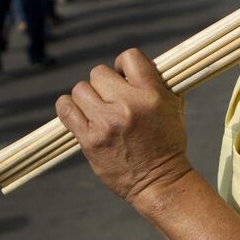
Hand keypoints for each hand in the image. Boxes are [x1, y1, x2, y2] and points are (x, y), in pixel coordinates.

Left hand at [54, 49, 192, 204]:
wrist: (159, 182)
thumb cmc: (167, 143)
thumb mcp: (173, 106)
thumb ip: (156, 83)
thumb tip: (134, 66)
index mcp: (151, 95)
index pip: (129, 57)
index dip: (123, 65)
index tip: (124, 79)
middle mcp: (127, 106)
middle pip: (98, 73)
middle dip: (104, 84)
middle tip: (111, 100)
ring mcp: (106, 124)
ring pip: (80, 89)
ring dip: (87, 97)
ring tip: (97, 110)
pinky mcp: (90, 140)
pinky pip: (66, 109)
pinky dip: (69, 107)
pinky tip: (78, 112)